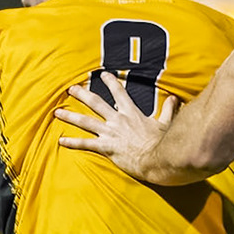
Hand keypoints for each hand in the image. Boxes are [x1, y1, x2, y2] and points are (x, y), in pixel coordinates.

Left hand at [54, 71, 181, 180]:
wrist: (157, 158)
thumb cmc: (163, 142)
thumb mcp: (166, 123)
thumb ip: (168, 110)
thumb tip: (175, 98)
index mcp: (131, 113)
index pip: (119, 93)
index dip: (110, 82)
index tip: (102, 75)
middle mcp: (118, 120)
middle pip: (96, 103)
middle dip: (82, 94)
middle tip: (71, 88)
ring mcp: (110, 133)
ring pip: (85, 122)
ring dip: (70, 116)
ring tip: (57, 112)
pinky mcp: (106, 148)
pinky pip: (86, 144)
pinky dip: (72, 143)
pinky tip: (61, 141)